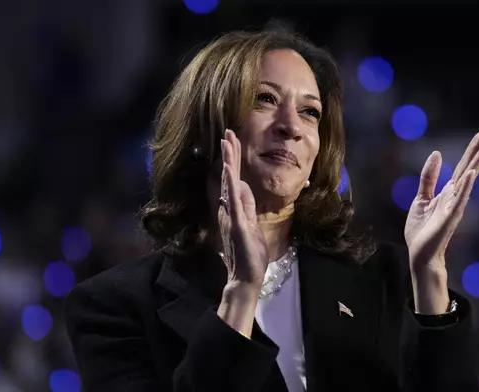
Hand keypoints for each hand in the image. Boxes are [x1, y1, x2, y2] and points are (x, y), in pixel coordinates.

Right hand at [218, 129, 268, 288]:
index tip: (233, 139)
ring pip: (228, 183)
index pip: (233, 178)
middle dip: (229, 153)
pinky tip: (230, 169)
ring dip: (228, 161)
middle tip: (228, 130)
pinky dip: (231, 184)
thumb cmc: (249, 254)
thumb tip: (244, 185)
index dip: (233, 158)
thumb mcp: (251, 224)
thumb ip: (246, 205)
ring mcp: (231, 215)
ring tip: (227, 141)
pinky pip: (232, 201)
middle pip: (228, 175)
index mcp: (233, 207)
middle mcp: (228, 208)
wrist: (245, 277)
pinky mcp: (236, 224)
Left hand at [404, 131, 478, 272]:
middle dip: (476, 153)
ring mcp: (454, 207)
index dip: (471, 152)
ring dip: (475, 165)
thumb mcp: (421, 198)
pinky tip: (472, 174)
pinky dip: (466, 187)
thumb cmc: (422, 230)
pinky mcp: (450, 218)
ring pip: (467, 182)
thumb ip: (428, 178)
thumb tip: (436, 154)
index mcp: (448, 193)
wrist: (419, 254)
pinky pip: (459, 200)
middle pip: (468, 170)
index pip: (462, 168)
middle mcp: (455, 198)